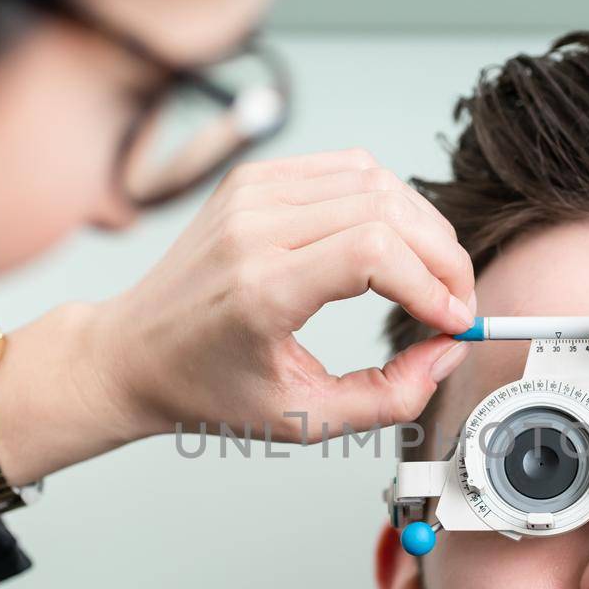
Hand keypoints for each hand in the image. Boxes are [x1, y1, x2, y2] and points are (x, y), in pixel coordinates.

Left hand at [0, 148, 476, 484]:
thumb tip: (446, 354)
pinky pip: (347, 169)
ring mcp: (252, 194)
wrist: (133, 353)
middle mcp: (254, 228)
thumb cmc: (206, 388)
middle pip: (386, 210)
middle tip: (455, 302)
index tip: (454, 322)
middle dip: (442, 257)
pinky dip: (387, 202)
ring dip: (421, 227)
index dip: (433, 284)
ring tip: (432, 276)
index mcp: (261, 288)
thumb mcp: (304, 420)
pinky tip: (394, 243)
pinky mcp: (254, 179)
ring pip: (375, 181)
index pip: (374, 252)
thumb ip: (388, 398)